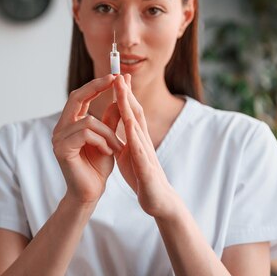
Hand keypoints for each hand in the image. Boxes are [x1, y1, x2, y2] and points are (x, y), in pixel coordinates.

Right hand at [52, 74, 123, 204]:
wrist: (91, 192)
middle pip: (76, 98)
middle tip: (114, 79)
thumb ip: (111, 118)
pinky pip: (86, 134)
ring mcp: (58, 138)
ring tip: (116, 146)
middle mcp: (60, 128)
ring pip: (88, 121)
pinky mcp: (61, 149)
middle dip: (96, 87)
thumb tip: (120, 93)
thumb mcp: (109, 138)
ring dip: (108, 133)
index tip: (113, 75)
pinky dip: (101, 141)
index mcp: (70, 123)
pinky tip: (107, 152)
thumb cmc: (98, 166)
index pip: (80, 97)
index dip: (95, 85)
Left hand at [111, 74, 179, 218]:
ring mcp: (146, 154)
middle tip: (120, 74)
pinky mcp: (146, 170)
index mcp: (136, 138)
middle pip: (136, 113)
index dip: (123, 95)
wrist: (159, 201)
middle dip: (127, 94)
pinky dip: (135, 140)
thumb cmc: (142, 177)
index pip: (130, 113)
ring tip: (121, 92)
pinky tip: (129, 129)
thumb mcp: (128, 153)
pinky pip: (140, 153)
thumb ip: (124, 137)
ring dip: (129, 109)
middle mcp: (142, 142)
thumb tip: (117, 123)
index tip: (117, 77)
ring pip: (137, 127)